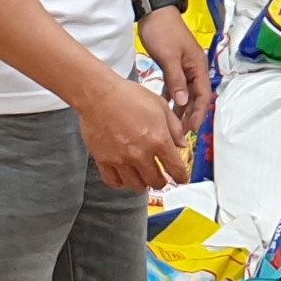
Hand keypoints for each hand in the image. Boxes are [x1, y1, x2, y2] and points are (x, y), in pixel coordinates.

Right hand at [75, 72, 189, 190]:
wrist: (99, 95)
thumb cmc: (129, 95)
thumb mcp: (160, 106)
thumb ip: (174, 128)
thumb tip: (182, 145)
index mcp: (158, 139)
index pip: (175, 168)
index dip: (182, 177)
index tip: (182, 178)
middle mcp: (141, 154)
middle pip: (156, 181)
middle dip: (162, 181)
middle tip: (162, 177)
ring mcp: (121, 159)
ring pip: (136, 186)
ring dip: (143, 183)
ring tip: (143, 177)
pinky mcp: (104, 160)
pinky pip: (114, 182)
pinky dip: (121, 183)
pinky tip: (124, 177)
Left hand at [142, 3, 213, 130]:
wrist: (154, 12)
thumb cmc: (164, 31)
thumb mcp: (169, 57)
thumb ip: (176, 80)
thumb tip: (182, 101)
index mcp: (198, 66)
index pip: (203, 95)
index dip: (199, 113)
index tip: (193, 129)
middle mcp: (194, 69)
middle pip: (195, 97)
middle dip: (190, 116)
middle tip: (182, 134)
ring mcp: (184, 68)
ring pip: (185, 94)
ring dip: (180, 110)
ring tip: (173, 127)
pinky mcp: (173, 66)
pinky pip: (175, 87)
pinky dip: (171, 98)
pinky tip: (164, 109)